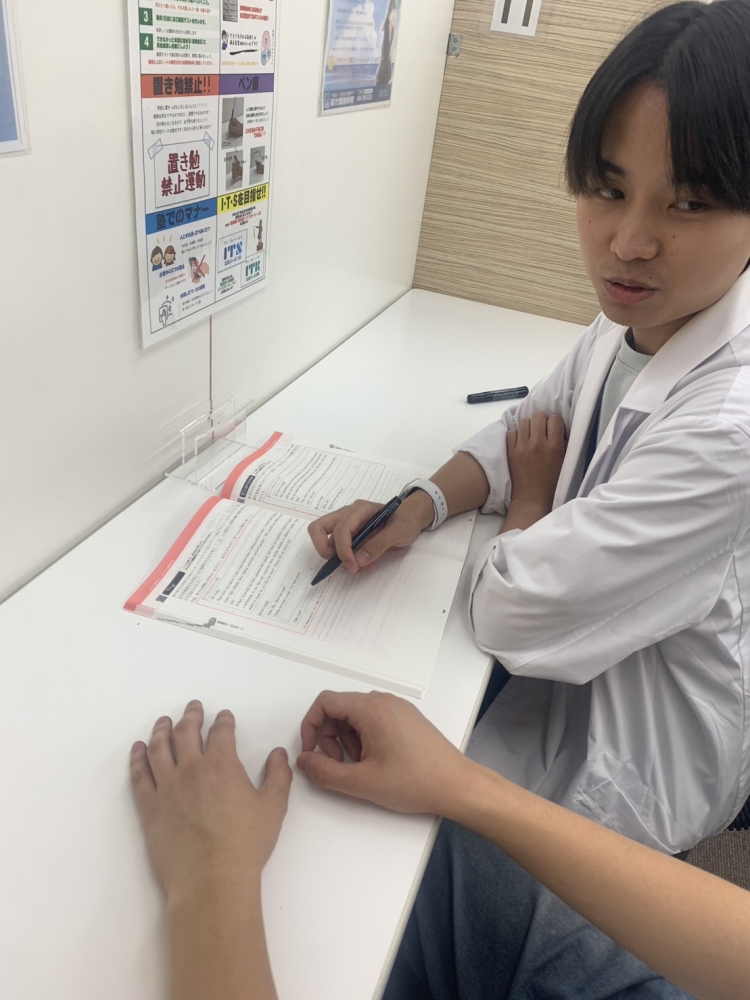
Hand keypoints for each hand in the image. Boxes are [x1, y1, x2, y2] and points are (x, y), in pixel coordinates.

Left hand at [130, 701, 291, 902]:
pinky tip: (138, 750)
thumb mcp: (273, 807)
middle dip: (190, 716)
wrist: (211, 879)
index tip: (224, 716)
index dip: (223, 721)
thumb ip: (278, 775)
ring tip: (163, 721)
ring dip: (161, 731)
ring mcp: (166, 787)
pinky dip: (137, 759)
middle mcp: (191, 768)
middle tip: (193, 707)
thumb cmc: (246, 844)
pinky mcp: (149, 808)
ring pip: (159, 749)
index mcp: (222, 764)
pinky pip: (140, 776)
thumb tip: (278, 753)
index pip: (221, 732)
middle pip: (186, 732)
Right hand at [297, 690, 468, 814]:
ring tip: (360, 767)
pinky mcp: (406, 718)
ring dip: (347, 739)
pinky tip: (376, 762)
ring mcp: (397, 707)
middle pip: (340, 708)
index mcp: (371, 708)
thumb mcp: (362, 782)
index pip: (325, 702)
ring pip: (356, 715)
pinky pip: (373, 719)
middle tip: (338, 765)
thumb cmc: (413, 782)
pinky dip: (364, 738)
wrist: (456, 785)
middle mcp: (384, 700)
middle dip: (329, 736)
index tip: (312, 753)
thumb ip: (325, 771)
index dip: (310, 726)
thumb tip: (303, 760)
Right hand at [307, 492, 432, 573]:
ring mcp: (346, 523)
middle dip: (325, 550)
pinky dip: (344, 558)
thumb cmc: (406, 521)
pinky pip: (336, 546)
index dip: (343, 549)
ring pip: (326, 540)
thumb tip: (358, 560)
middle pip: (319, 528)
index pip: (341, 528)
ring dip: (339, 557)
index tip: (353, 566)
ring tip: (360, 567)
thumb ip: (379, 544)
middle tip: (344, 564)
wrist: (411, 519)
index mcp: (360, 509)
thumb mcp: (399, 532)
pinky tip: (362, 564)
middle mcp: (348, 514)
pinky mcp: (348, 534)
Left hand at [505, 411, 565, 521]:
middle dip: (542, 421)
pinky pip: (512, 432)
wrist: (531, 498)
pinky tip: (521, 442)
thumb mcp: (565, 463)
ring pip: (524, 421)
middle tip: (542, 430)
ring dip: (529, 426)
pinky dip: (516, 435)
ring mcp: (522, 447)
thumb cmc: (551, 483)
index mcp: (554, 447)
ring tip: (531, 435)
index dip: (556, 423)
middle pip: (538, 416)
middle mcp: (537, 443)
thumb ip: (564, 445)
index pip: (555, 419)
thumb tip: (559, 431)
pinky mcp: (511, 451)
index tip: (554, 429)